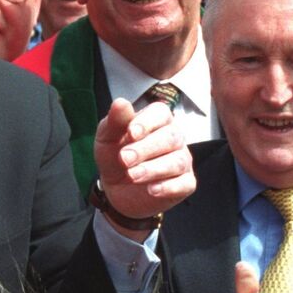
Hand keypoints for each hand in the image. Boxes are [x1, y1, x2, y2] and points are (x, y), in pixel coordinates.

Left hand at [93, 98, 194, 235]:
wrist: (116, 188)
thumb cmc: (114, 155)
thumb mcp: (107, 138)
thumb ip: (114, 121)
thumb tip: (120, 102)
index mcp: (157, 120)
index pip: (160, 113)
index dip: (147, 123)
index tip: (130, 133)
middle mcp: (174, 138)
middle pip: (171, 137)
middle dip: (146, 149)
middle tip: (124, 159)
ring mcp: (182, 160)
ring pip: (178, 161)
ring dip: (153, 169)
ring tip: (132, 176)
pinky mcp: (185, 183)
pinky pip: (184, 184)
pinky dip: (168, 187)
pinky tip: (152, 190)